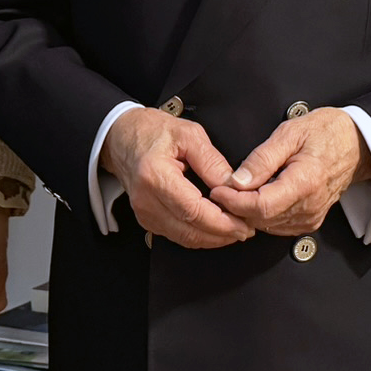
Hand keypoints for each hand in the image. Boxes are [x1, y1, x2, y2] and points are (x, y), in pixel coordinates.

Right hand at [104, 107, 254, 248]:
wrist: (123, 138)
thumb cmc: (153, 131)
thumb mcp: (189, 134)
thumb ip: (212, 162)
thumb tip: (234, 186)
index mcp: (155, 176)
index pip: (193, 211)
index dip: (222, 222)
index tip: (244, 221)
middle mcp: (146, 200)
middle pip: (190, 231)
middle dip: (223, 235)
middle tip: (247, 229)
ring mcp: (145, 213)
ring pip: (185, 239)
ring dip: (214, 238)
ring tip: (237, 229)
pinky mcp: (148, 219)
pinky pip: (178, 235)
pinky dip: (200, 235)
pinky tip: (217, 228)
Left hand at [210, 109, 370, 236]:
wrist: (355, 144)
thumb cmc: (326, 133)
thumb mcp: (290, 133)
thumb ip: (262, 158)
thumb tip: (238, 180)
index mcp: (305, 182)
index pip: (261, 206)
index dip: (234, 201)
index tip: (219, 190)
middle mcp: (309, 205)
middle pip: (261, 219)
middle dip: (236, 207)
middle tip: (222, 188)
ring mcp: (310, 217)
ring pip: (266, 226)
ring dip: (248, 212)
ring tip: (238, 191)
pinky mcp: (309, 221)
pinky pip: (277, 226)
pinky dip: (262, 215)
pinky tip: (257, 198)